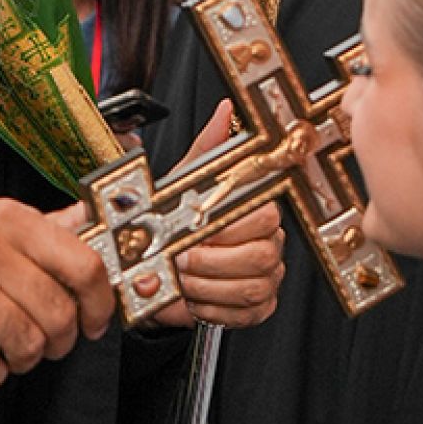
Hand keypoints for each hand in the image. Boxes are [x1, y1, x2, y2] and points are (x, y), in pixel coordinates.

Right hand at [0, 198, 114, 389]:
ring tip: (12, 355)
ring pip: (23, 339)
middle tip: (49, 345)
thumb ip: (44, 230)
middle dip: (59, 341)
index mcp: (8, 217)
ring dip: (23, 360)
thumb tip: (95, 227)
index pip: (81, 262)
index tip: (97, 321)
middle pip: (55, 310)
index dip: (99, 301)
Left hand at [153, 99, 286, 328]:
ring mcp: (266, 278)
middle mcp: (268, 243)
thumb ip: (207, 148)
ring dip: (207, 285)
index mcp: (255, 210)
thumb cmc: (172, 225)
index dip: (226, 226)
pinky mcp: (257, 308)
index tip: (194, 229)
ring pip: (251, 286)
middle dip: (213, 260)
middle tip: (181, 257)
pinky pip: (245, 313)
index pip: (262, 215)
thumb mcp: (184, 182)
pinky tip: (194, 299)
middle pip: (261, 255)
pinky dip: (213, 308)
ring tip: (181, 279)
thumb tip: (226, 110)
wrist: (154, 273)